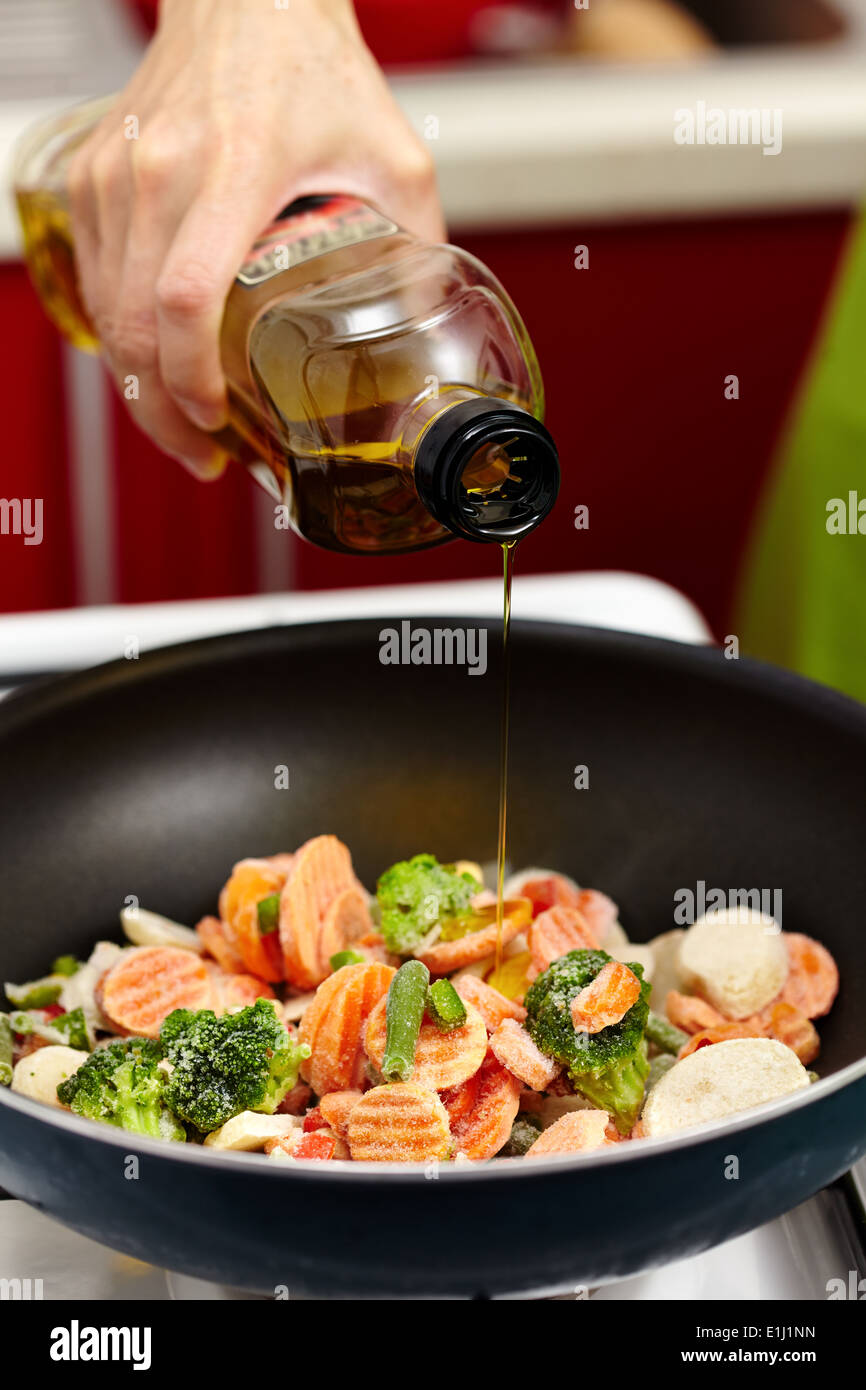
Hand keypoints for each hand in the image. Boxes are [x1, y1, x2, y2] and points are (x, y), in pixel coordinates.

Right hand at [68, 0, 443, 475]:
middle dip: (159, 410)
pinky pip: (93, 279)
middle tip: (201, 454)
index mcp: (234, 168)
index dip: (190, 380)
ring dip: (135, 383)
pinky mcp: (93, 176)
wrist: (246, 2)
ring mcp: (115, 174)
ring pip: (103, 311)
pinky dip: (118, 335)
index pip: (183, 299)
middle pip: (131, 326)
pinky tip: (154, 366)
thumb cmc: (313, 68)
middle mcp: (159, 171)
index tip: (216, 422)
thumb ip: (418, 246)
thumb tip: (425, 335)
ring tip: (181, 425)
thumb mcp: (394, 155)